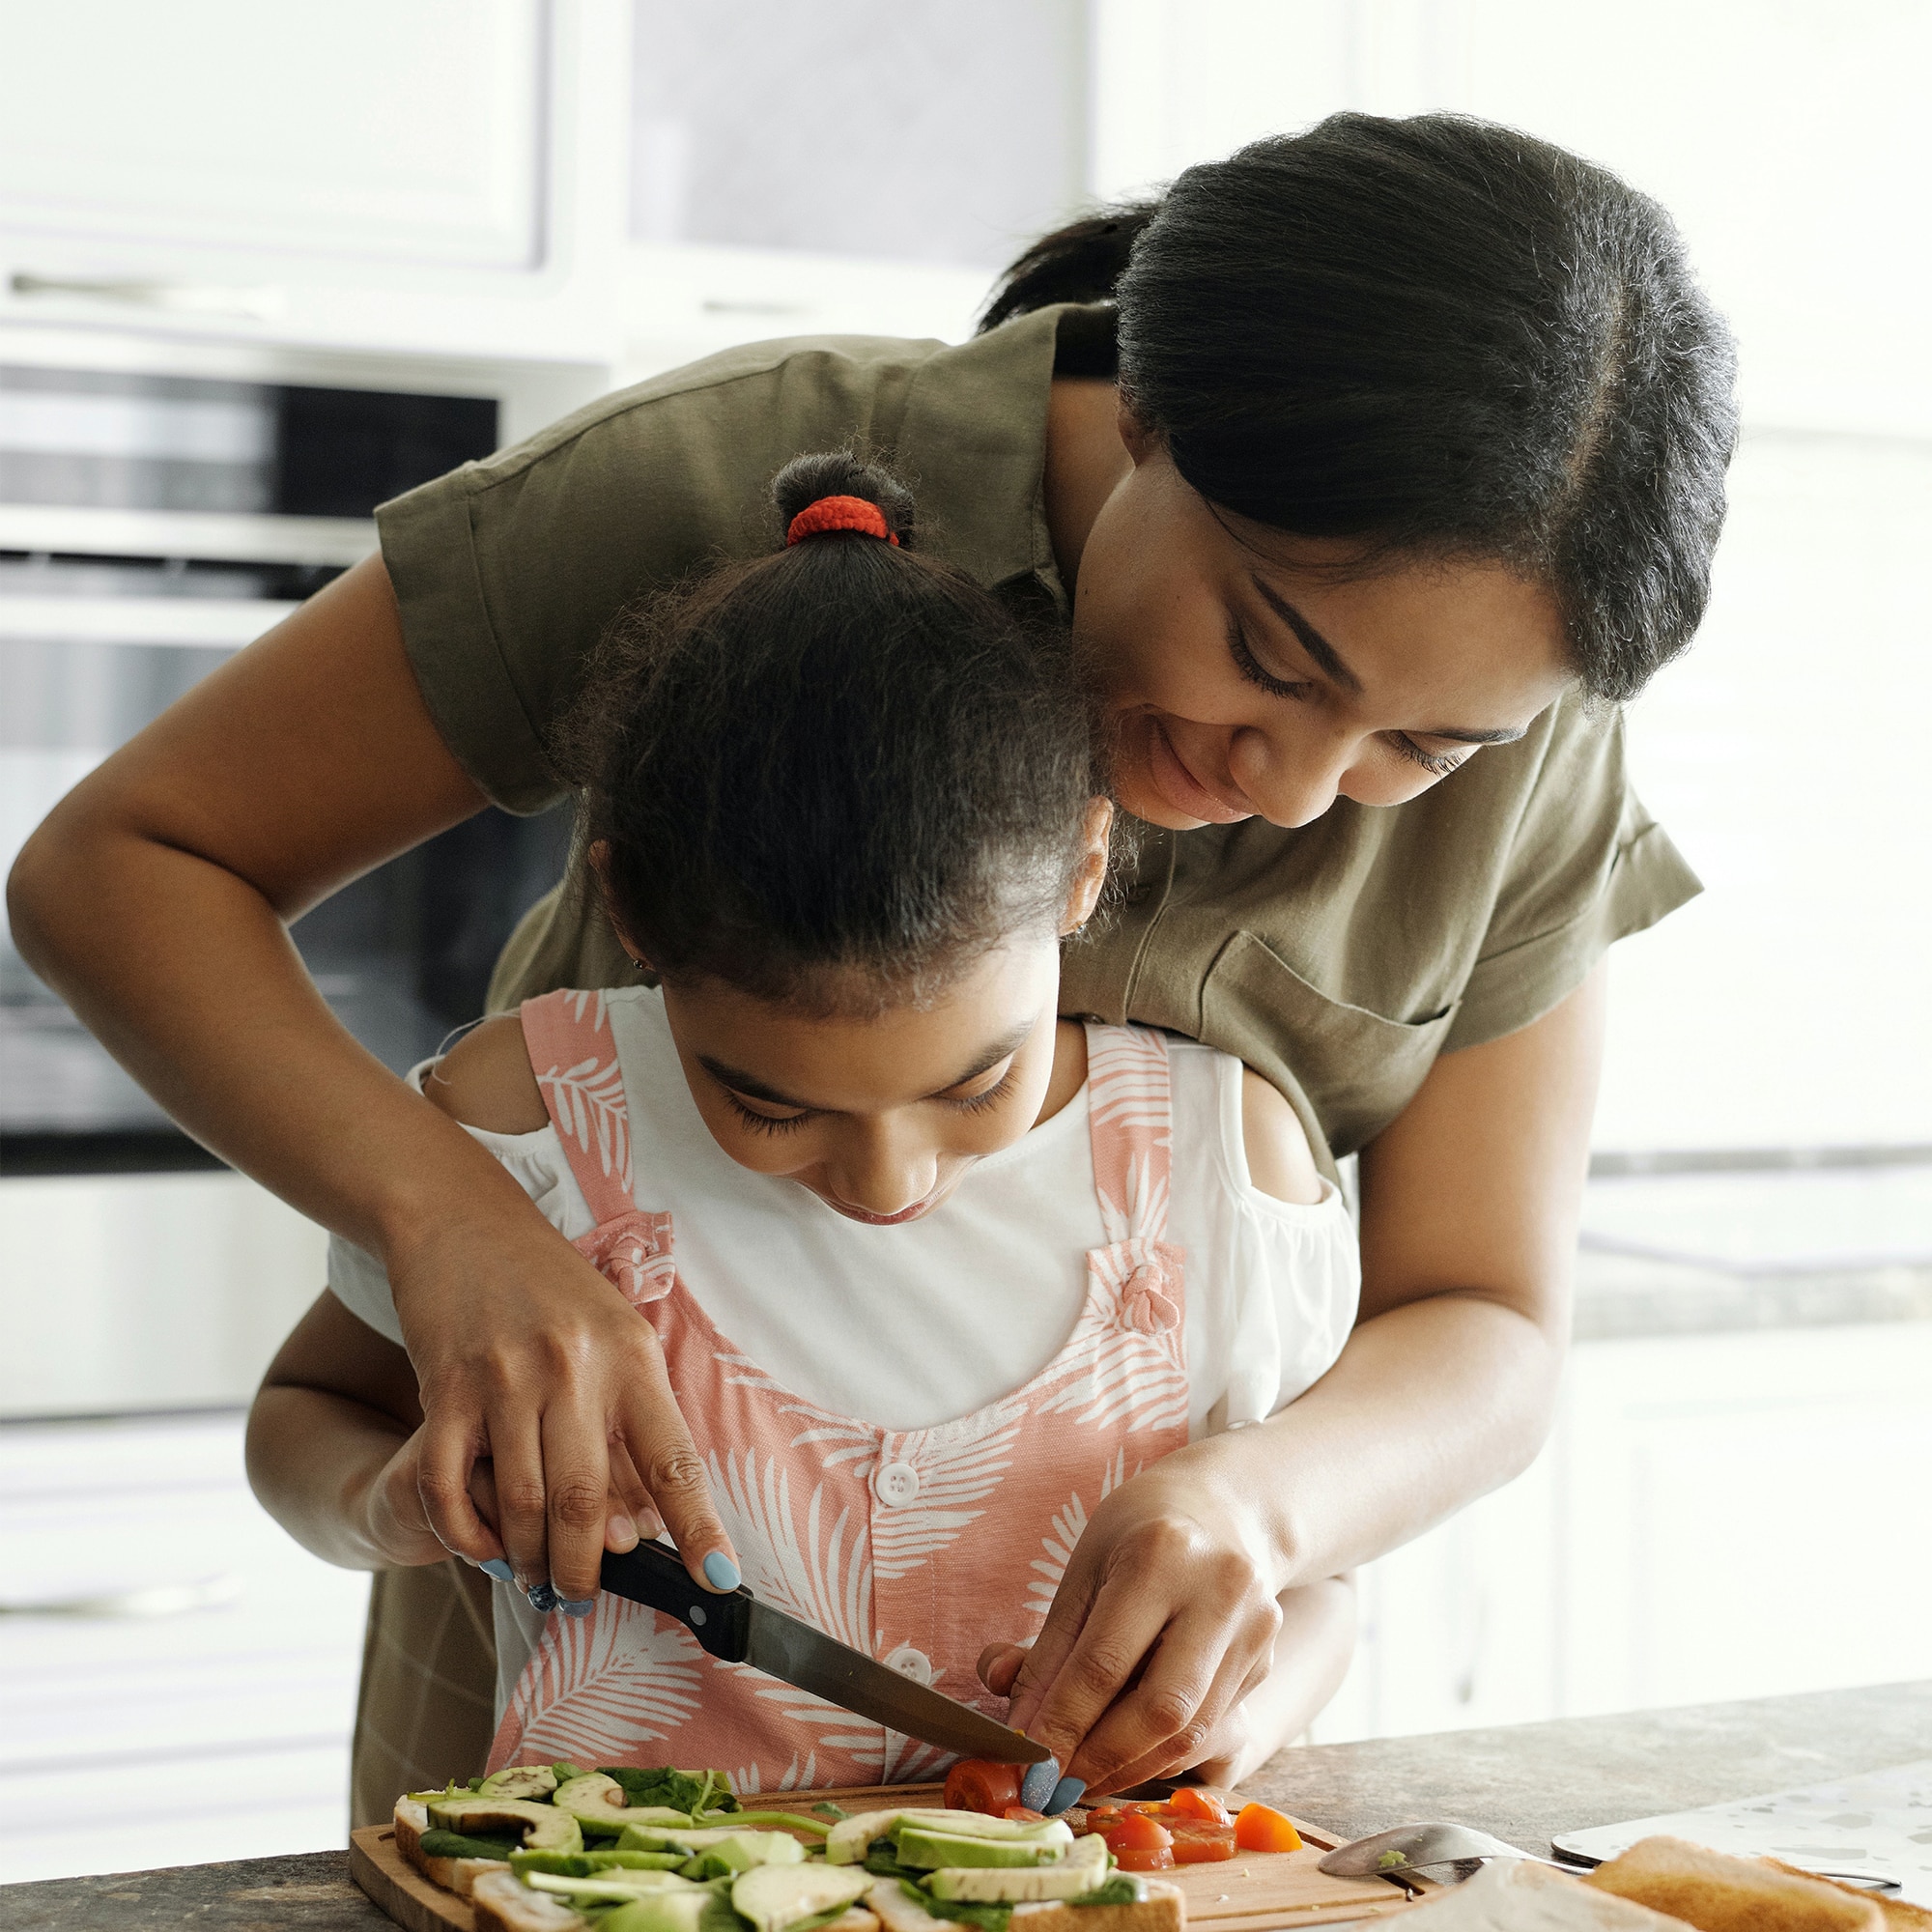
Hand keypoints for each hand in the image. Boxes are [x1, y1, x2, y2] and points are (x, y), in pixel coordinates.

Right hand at [387, 1202, 738, 1606]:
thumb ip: (627, 1416)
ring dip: (530, 1559)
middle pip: (586, 1500)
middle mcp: (573, 1367)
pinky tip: (485, 1548)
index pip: (674, 1457)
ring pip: (525, 1504)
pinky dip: (468, 1534)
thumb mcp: (610, 1330)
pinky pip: (453, 1487)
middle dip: (587, 1568)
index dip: (697, 1525)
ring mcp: (507, 1378)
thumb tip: (639, 1521)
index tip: (718, 1578)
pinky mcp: (446, 1389)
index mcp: (630, 1354)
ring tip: (536, 1579)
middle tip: (584, 1597)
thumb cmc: (548, 1283)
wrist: (462, 1219)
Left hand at [978, 1437, 1285, 1792]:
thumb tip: (1017, 1725)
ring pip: (1192, 1731)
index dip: (1062, 1725)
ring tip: (1084, 1778)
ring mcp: (1254, 1628)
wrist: (1227, 1508)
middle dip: (1101, 1759)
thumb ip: (1049, 1650)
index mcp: (1162, 1554)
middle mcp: (1219, 1591)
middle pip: (1160, 1708)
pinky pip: (1210, 1727)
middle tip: (1056, 1785)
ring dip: (1131, 1767)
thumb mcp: (1084, 1570)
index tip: (1029, 1765)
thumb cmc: (1139, 1533)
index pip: (1104, 1663)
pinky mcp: (1266, 1659)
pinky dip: (1161, 1753)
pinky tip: (1126, 1756)